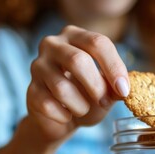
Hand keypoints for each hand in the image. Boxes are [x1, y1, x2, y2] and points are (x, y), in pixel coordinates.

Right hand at [26, 25, 129, 141]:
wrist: (62, 118)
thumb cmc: (87, 95)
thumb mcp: (107, 88)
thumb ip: (115, 86)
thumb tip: (122, 89)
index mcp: (75, 35)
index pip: (98, 43)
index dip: (114, 67)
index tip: (124, 90)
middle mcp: (52, 45)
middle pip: (77, 60)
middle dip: (96, 86)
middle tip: (105, 102)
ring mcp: (37, 66)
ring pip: (62, 87)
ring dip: (80, 105)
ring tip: (83, 109)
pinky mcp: (30, 90)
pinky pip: (48, 105)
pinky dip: (64, 115)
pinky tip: (67, 115)